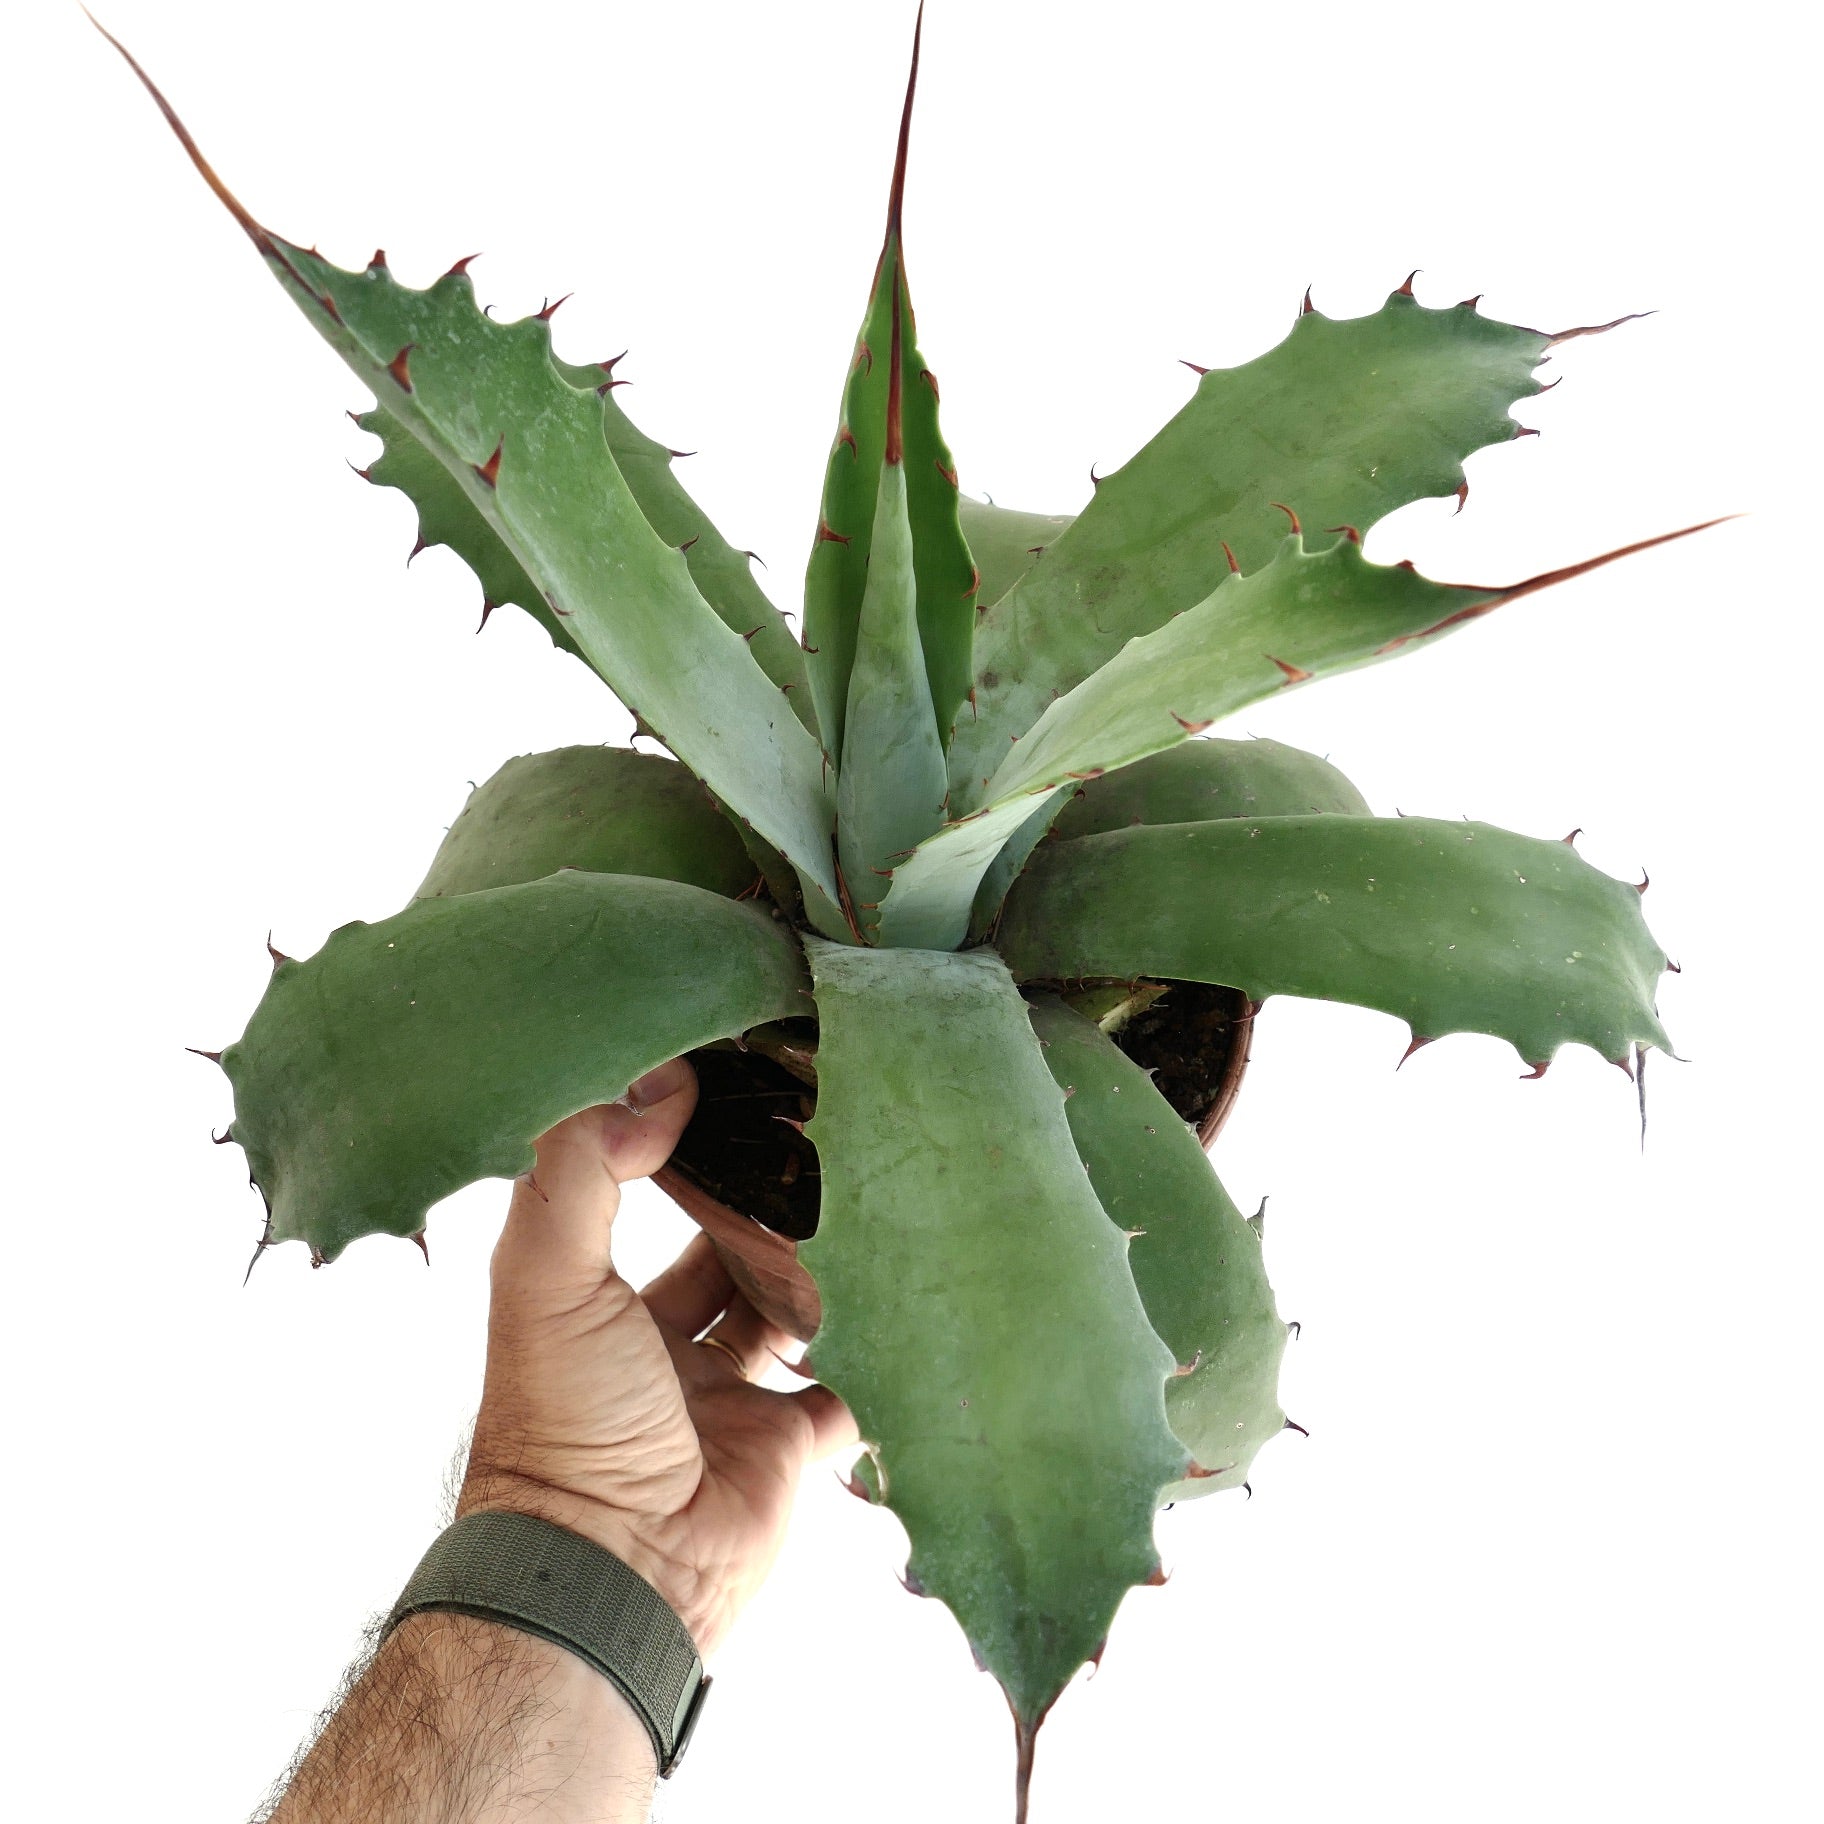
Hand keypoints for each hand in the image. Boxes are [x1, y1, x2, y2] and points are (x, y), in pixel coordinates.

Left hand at [458, 1058, 857, 1657]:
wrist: (620, 1570)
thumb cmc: (565, 1421)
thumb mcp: (548, 1276)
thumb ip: (584, 1168)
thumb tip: (657, 1086)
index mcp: (601, 1305)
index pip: (647, 1207)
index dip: (682, 1155)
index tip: (733, 1096)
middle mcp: (664, 1348)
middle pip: (728, 1254)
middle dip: (766, 1210)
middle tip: (816, 1150)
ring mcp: (732, 1398)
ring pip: (791, 1312)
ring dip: (820, 1271)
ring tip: (858, 1208)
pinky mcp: (790, 1446)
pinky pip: (847, 1388)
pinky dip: (869, 1353)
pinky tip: (890, 1297)